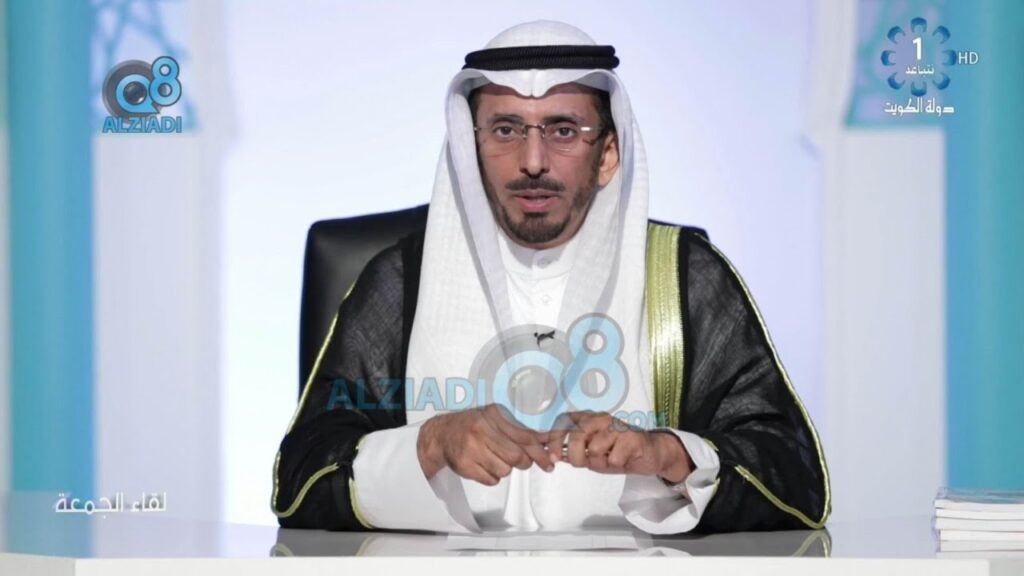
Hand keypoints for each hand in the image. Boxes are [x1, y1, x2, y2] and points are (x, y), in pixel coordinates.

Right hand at [417, 404, 553, 484]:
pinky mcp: (464, 465)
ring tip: (493, 458)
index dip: (539, 451)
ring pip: (504, 471)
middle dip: (522, 463)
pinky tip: (483, 465)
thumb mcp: (493, 419)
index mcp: (493, 415)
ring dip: (503, 469)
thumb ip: (518, 430)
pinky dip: (491, 477)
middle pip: (516, 457)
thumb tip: (545, 441)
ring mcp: (471, 448)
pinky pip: (491, 480)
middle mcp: (482, 430)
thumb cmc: (472, 426)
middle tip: (520, 461)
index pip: (523, 436)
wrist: (441, 435)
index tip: (549, 461)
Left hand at [544, 411, 693, 482]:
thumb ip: (573, 452)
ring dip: (600, 463)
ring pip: (594, 449)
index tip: (552, 458)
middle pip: (576, 435)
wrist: (650, 454)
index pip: (564, 421)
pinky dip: (616, 465)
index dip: (554, 439)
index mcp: (588, 419)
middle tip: (586, 463)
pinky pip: (614, 458)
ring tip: (610, 460)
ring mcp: (616, 426)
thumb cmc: (618, 452)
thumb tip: (552, 455)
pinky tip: (623, 459)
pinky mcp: (632, 437)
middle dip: (577, 457)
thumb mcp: (591, 454)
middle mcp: (601, 418)